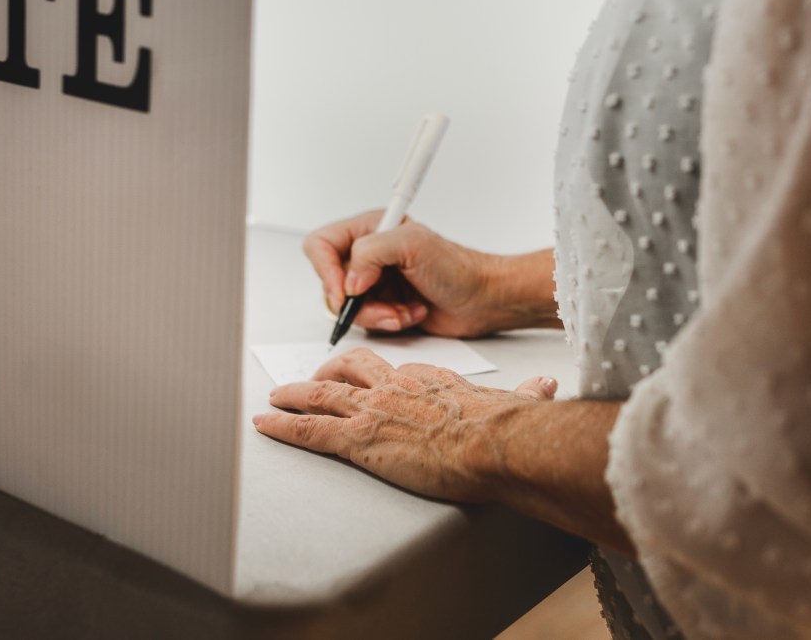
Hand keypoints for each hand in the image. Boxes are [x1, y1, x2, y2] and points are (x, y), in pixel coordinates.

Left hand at [253, 347, 558, 500]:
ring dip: (293, 395)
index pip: (394, 370)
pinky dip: (283, 427)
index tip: (369, 379)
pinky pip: (310, 429)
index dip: (376, 375)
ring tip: (275, 397)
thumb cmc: (506, 428)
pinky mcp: (359, 439)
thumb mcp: (517, 403)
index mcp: (429, 379)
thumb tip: (546, 388)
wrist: (494, 440)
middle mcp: (394, 387)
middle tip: (310, 379)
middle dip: (325, 372)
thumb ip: (527, 395)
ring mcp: (373, 410)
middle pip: (349, 369)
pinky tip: (265, 425)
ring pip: (321, 394)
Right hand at [304, 211, 547, 336]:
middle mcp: (367, 255)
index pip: (321, 245)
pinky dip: (388, 323)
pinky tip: (411, 315)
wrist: (482, 299)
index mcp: (369, 228)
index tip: (345, 291)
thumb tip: (347, 282)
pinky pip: (366, 323)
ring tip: (404, 311)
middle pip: (331, 282)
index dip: (326, 271)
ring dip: (377, 315)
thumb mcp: (413, 244)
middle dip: (358, 302)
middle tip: (385, 306)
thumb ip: (371, 253)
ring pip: (348, 308)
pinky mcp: (383, 306)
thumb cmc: (457, 267)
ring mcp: (374, 282)